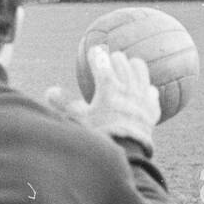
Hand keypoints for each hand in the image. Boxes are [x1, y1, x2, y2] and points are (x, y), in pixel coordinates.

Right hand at [45, 47, 160, 151]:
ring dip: (135, 66)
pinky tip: (148, 91)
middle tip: (112, 58)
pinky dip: (149, 90)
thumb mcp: (78, 120)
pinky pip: (153, 94)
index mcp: (108, 87)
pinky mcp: (153, 111)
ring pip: (141, 72)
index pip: (101, 62)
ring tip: (133, 65)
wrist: (126, 152)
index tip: (94, 51)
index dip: (97, 54)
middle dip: (116, 58)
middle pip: (122, 63)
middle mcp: (127, 88)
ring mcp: (142, 98)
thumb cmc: (99, 136)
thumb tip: (50, 91)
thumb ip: (64, 104)